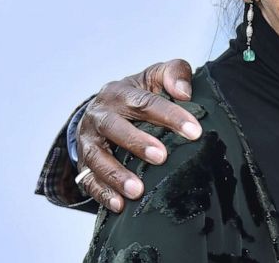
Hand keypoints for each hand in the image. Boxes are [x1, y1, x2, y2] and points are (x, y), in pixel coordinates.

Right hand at [75, 59, 200, 212]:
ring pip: (96, 157)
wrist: (105, 108)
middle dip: (137, 143)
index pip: (145, 103)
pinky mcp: (83, 162)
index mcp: (120, 92)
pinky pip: (87, 179)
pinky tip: (119, 205)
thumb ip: (174, 73)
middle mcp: (100, 114)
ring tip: (138, 190)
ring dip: (116, 175)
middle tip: (162, 157)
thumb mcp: (156, 76)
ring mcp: (88, 139)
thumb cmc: (139, 94)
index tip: (195, 131)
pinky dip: (102, 193)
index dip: (170, 116)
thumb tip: (185, 92)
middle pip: (115, 128)